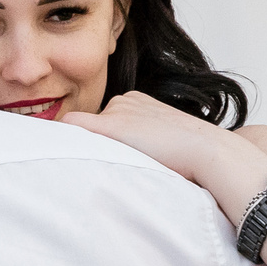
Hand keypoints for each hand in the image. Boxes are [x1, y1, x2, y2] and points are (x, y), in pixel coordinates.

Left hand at [60, 91, 266, 222]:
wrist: (205, 151)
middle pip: (93, 127)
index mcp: (139, 100)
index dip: (106, 141)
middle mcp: (125, 100)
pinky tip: (61, 153)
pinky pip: (71, 126)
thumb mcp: (166, 141)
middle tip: (112, 163)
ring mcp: (116, 111)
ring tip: (109, 165)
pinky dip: (62, 139)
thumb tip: (132, 161)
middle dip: (96, 144)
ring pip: (82, 131)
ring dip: (89, 148)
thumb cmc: (192, 156)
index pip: (108, 121)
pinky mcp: (109, 125)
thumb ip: (143, 143)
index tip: (112, 157)